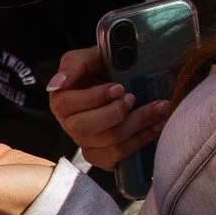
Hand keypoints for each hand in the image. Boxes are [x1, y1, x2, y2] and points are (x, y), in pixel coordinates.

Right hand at [47, 46, 169, 171]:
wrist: (126, 80)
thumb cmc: (105, 68)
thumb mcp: (89, 57)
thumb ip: (73, 64)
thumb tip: (58, 83)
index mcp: (61, 100)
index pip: (66, 105)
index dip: (94, 98)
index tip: (118, 87)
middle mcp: (70, 124)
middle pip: (83, 128)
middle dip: (114, 113)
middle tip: (132, 97)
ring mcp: (86, 143)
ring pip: (108, 142)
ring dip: (137, 124)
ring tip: (157, 107)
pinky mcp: (102, 156)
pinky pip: (118, 156)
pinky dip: (140, 140)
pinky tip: (155, 126)